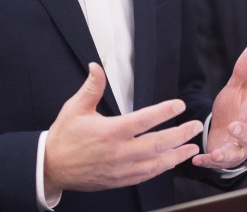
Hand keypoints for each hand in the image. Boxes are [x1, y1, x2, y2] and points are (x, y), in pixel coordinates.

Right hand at [44, 63, 203, 195]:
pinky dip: (161, 169)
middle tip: (195, 126)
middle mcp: (118, 152)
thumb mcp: (75, 108)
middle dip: (180, 134)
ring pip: (156, 164)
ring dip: (177, 155)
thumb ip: (91, 87)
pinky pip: (146, 176)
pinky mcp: (119, 180)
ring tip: (192, 147)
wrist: (51, 167)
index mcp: (110, 132)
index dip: (164, 112)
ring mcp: (120, 169)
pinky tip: (171, 162)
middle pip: (158, 144)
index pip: (144, 120)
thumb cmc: (64, 137)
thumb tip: (97, 66)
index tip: (179, 105)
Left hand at [194, 43, 246, 168]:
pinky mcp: (224, 158)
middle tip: (234, 127)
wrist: (226, 131)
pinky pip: (218, 163)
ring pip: (237, 153)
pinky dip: (208, 162)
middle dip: (244, 132)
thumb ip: (245, 69)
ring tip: (217, 152)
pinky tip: (197, 159)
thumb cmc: (235, 108)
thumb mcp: (237, 88)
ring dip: (227, 153)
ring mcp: (238, 148)